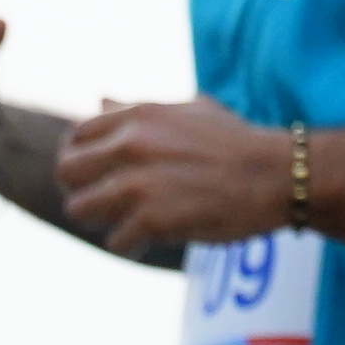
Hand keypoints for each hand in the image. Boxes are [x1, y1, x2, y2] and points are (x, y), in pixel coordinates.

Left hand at [54, 99, 288, 260]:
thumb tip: (98, 98)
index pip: (76, 136)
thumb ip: (136, 109)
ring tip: (132, 223)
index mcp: (137, 116)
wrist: (277, 174)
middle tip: (111, 204)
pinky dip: (134, 245)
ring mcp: (139, 182)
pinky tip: (158, 237)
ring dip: (103, 221)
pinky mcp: (153, 218)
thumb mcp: (187, 111)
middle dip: (83, 190)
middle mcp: (131, 144)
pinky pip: (117, 242)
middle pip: (67, 172)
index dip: (82, 160)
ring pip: (80, 209)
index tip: (100, 175)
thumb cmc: (236, 142)